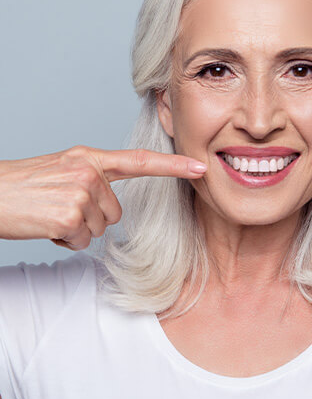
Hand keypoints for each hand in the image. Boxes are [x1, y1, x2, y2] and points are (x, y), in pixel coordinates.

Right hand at [0, 145, 206, 249]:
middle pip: (116, 212)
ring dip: (76, 229)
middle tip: (60, 206)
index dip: (173, 166)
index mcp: (89, 158)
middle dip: (91, 217)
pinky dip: (63, 240)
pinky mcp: (69, 216)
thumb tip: (112, 205)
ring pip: (99, 228)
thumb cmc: (25, 185)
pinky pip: (80, 241)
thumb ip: (94, 177)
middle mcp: (89, 172)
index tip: (199, 167)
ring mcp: (80, 193)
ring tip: (50, 213)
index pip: (140, 161)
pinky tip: (45, 225)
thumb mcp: (63, 169)